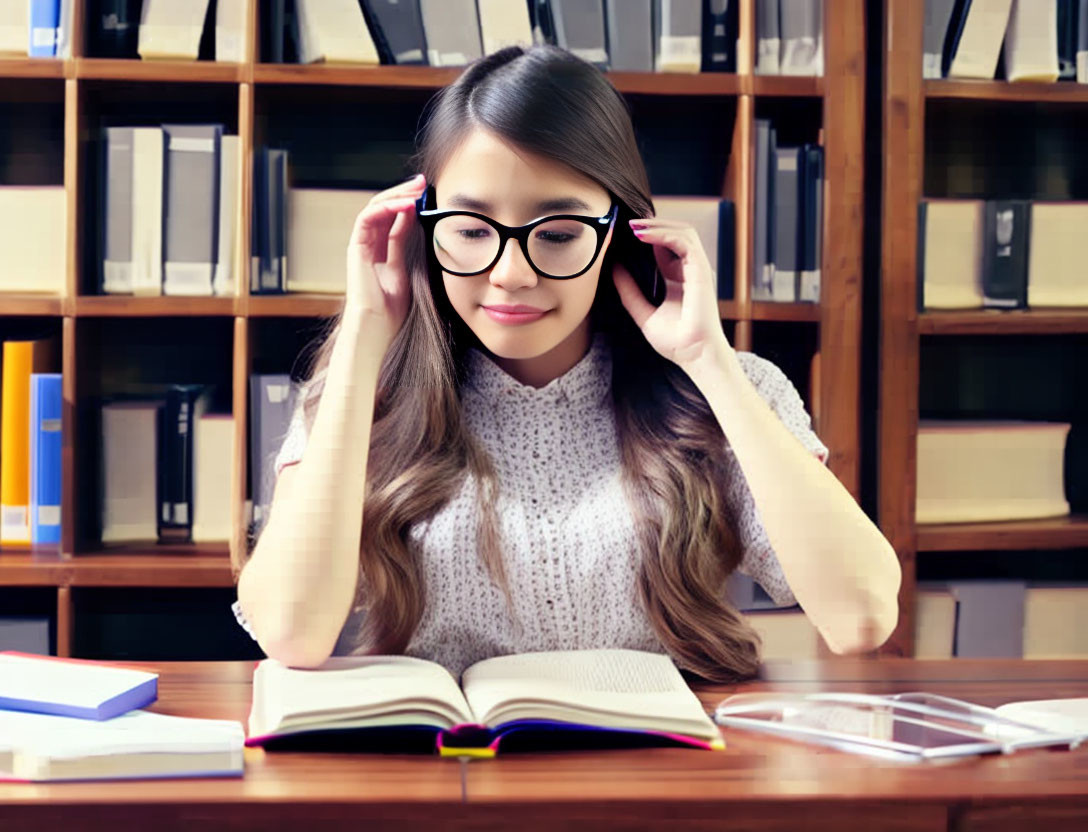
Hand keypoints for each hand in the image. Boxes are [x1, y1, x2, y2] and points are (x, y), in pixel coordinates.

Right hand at [344, 173, 425, 357]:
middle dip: (403, 193)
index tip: (427, 193)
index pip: (395, 218)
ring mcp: (360, 245)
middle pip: (384, 209)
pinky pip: (367, 218)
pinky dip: (385, 208)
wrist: (377, 325)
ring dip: (395, 196)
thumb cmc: (391, 308)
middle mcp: (369, 244)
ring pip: (375, 208)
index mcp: (382, 250)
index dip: (410, 203)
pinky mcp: (355, 248)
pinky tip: (404, 205)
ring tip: (415, 189)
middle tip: (422, 182)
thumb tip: (416, 220)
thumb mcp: (405, 269)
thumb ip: (405, 243)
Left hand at [612, 218, 735, 368]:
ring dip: (657, 225)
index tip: (623, 234)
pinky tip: (644, 235)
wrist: (694, 356)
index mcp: (678, 280)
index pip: (664, 248)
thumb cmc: (676, 342)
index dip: (646, 237)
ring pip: (682, 232)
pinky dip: (664, 234)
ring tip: (634, 226)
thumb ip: (630, 292)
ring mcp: (697, 270)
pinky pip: (684, 242)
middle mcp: (689, 271)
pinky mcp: (701, 271)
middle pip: (675, 234)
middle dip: (652, 225)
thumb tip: (614, 269)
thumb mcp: (643, 313)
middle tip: (627, 224)